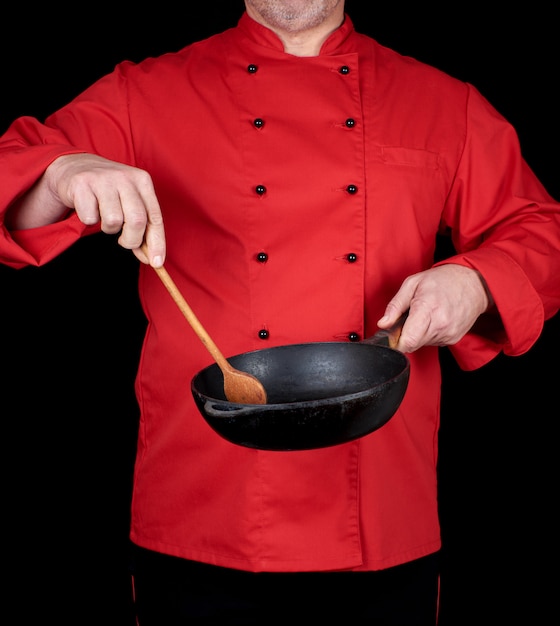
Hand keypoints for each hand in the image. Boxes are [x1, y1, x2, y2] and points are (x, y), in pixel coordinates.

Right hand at [45, 153, 165, 266]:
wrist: (74, 166)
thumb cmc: (108, 191)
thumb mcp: (129, 202)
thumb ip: (142, 227)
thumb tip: (151, 258)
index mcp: (142, 181)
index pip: (155, 217)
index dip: (157, 243)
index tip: (157, 262)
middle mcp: (125, 177)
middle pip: (137, 221)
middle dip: (132, 240)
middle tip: (124, 242)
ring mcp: (103, 179)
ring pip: (113, 221)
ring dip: (108, 228)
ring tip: (104, 217)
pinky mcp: (82, 184)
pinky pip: (90, 218)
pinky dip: (89, 219)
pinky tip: (89, 207)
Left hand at [377, 264, 493, 352]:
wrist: (473, 283)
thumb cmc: (442, 280)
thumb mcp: (412, 284)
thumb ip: (395, 306)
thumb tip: (383, 323)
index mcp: (427, 309)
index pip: (408, 341)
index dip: (396, 341)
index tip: (394, 334)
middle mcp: (440, 324)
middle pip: (413, 344)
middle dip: (406, 335)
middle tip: (410, 317)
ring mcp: (449, 333)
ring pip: (422, 344)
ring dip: (419, 333)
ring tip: (426, 314)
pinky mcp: (454, 339)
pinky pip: (433, 342)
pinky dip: (430, 333)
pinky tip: (435, 319)